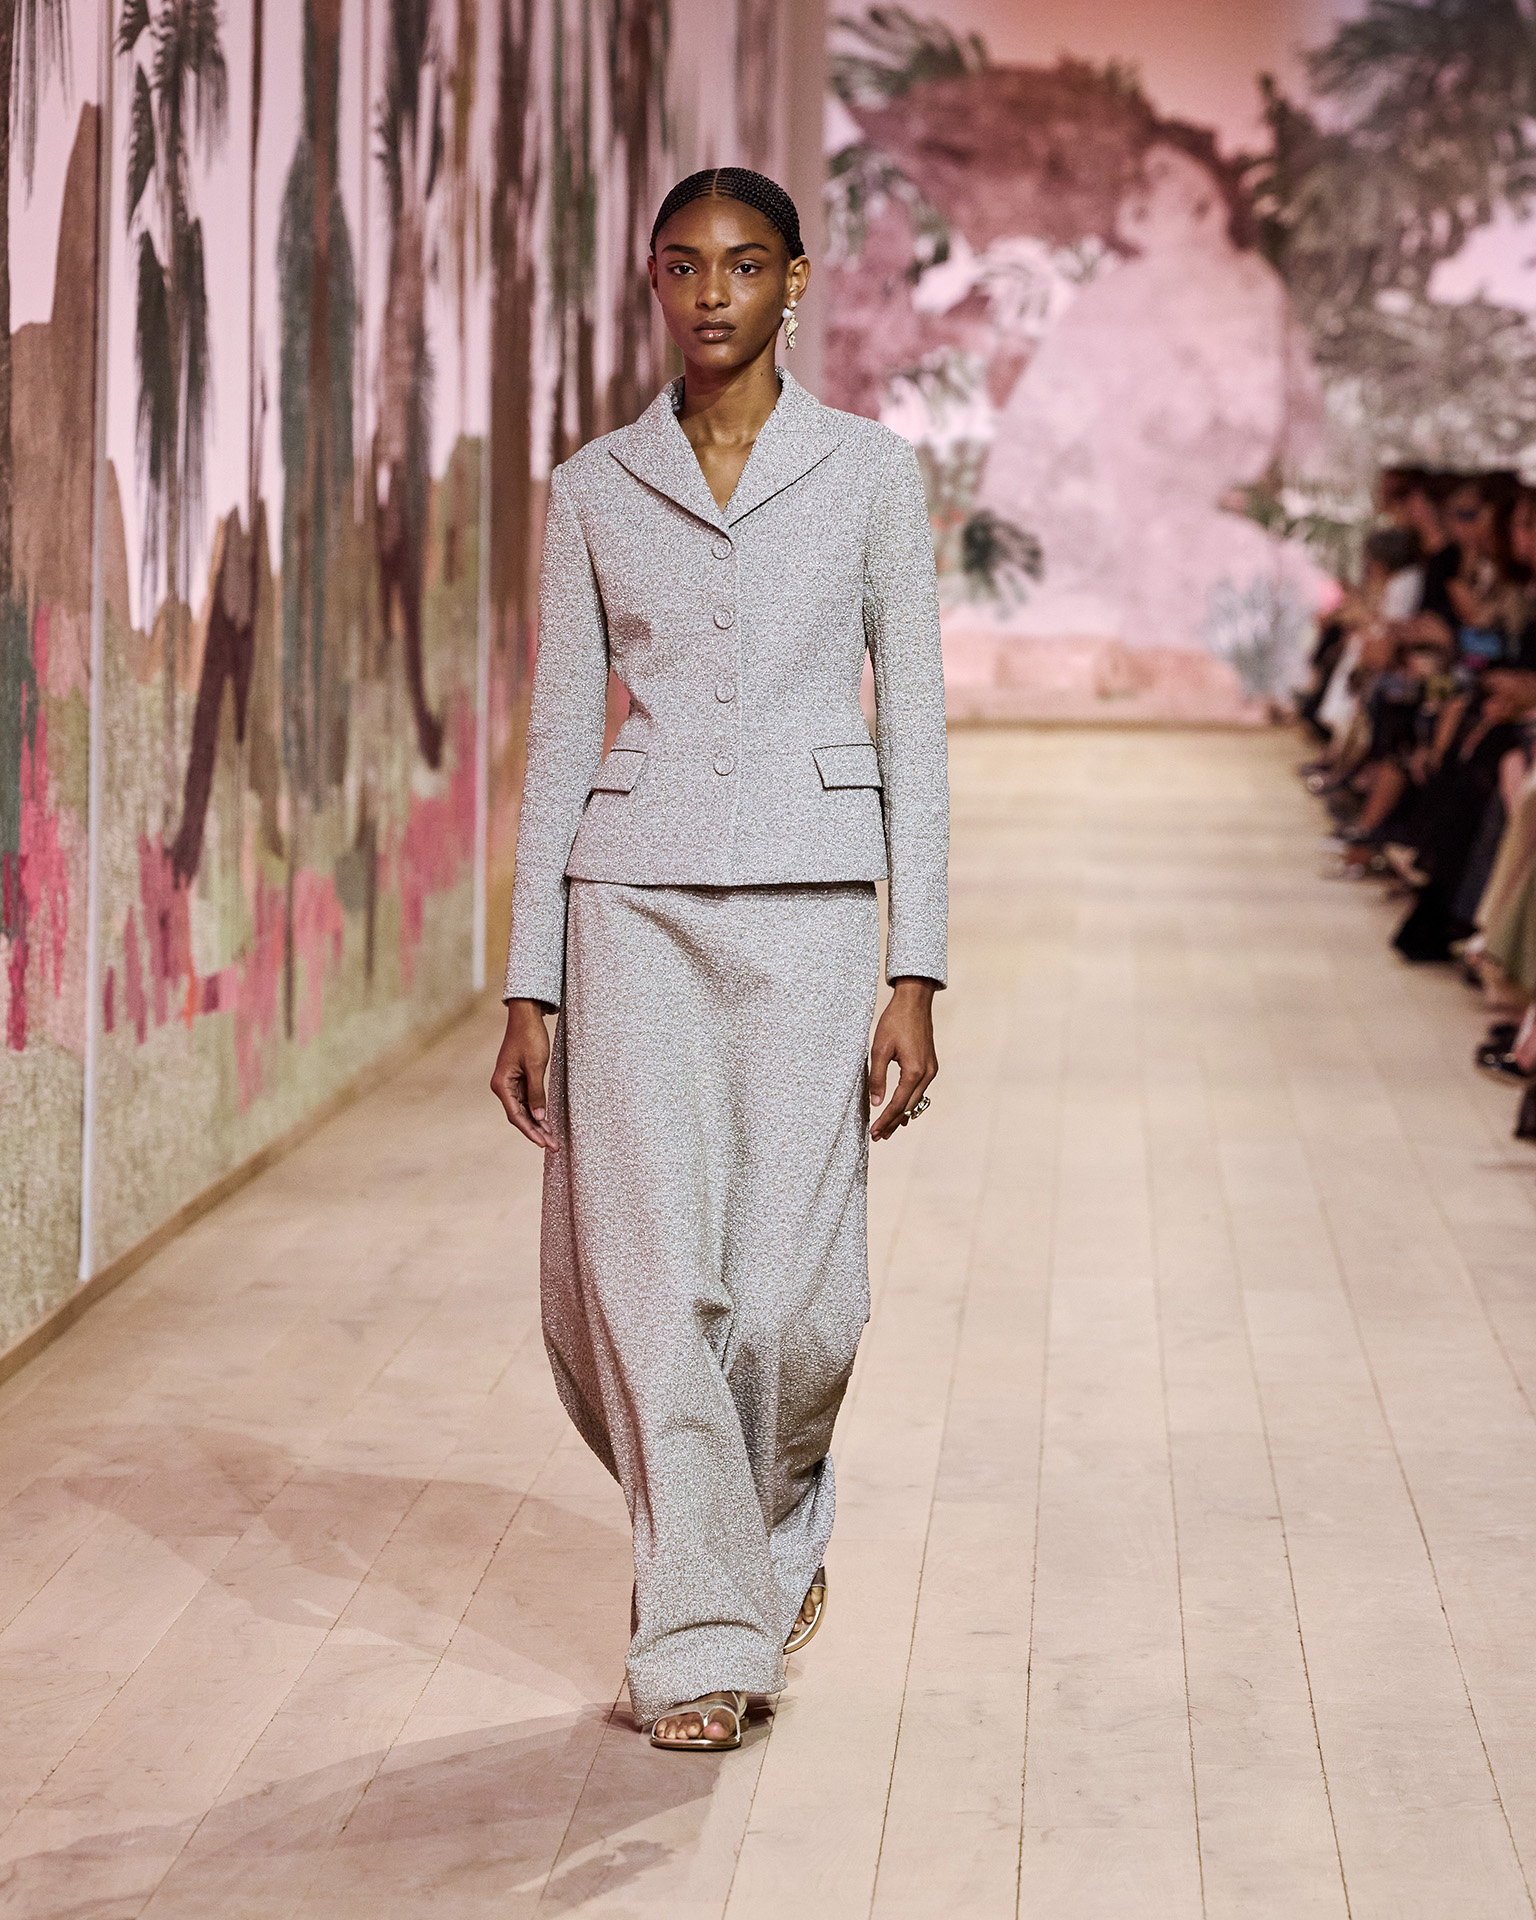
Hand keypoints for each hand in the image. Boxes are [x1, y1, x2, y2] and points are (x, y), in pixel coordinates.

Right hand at [490, 999, 558, 1149]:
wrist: (526, 1016)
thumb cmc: (530, 1038)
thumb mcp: (536, 1066)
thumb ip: (536, 1093)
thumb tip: (538, 1117)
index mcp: (502, 1084)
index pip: (516, 1115)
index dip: (530, 1131)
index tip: (544, 1143)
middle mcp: (502, 1086)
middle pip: (519, 1116)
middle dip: (536, 1132)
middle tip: (553, 1146)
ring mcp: (510, 1084)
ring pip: (523, 1111)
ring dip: (537, 1124)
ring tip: (552, 1139)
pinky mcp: (518, 1080)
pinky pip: (526, 1101)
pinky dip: (536, 1112)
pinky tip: (547, 1123)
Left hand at [869, 977, 938, 1141]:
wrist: (914, 1002)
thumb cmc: (894, 1022)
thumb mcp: (879, 1049)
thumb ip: (877, 1078)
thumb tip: (876, 1103)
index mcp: (914, 1071)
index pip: (898, 1105)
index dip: (885, 1120)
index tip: (874, 1133)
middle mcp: (927, 1074)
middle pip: (909, 1107)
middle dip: (893, 1123)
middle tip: (879, 1137)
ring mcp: (931, 1070)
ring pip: (916, 1100)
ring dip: (902, 1115)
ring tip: (888, 1129)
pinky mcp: (930, 1065)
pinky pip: (920, 1090)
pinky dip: (909, 1102)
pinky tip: (902, 1110)